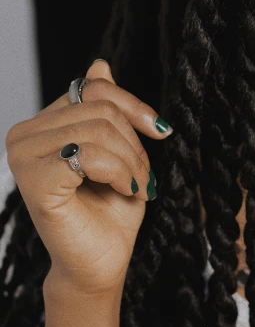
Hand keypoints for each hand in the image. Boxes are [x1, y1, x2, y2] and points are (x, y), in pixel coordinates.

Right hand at [4, 59, 171, 295]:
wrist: (101, 262)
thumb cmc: (109, 208)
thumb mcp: (118, 147)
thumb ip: (104, 106)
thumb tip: (97, 63)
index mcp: (42, 123)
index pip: (94, 88)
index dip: (133, 106)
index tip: (159, 131)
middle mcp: (24, 135)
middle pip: (100, 109)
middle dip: (135, 143)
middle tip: (144, 176)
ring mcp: (23, 157)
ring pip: (99, 129)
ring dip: (132, 161)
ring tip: (136, 186)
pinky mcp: (34, 182)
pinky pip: (91, 156)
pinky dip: (120, 173)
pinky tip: (122, 192)